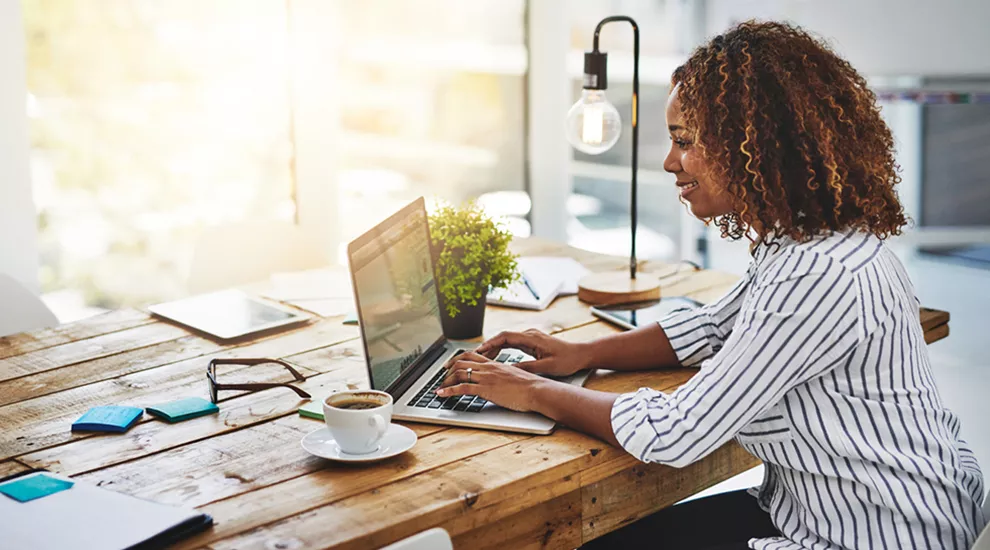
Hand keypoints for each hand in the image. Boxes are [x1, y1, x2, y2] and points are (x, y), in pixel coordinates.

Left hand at [437, 352, 549, 411]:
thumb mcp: (514, 377)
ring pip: (459, 373)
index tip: (450, 365)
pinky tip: (441, 394)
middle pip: (461, 362)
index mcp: (495, 364)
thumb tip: (501, 381)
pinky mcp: (485, 389)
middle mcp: (488, 368)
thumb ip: (504, 376)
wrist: (537, 390)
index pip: (471, 356)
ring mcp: (486, 378)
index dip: (457, 359)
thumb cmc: (530, 386)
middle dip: (448, 369)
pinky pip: (462, 388)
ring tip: (440, 387)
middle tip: (441, 376)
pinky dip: (448, 391)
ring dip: (446, 381)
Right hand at [472, 329, 592, 376]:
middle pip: (502, 337)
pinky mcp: (532, 342)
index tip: (478, 351)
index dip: (490, 343)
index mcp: (532, 338)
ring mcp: (530, 337)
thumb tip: (509, 371)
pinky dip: (502, 350)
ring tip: (480, 358)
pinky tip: (495, 358)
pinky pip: (512, 344)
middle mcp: (529, 335)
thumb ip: (527, 367)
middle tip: (473, 356)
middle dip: (487, 346)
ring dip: (493, 348)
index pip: (505, 337)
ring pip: (506, 340)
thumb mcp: (547, 366)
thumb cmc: (568, 360)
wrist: (581, 354)